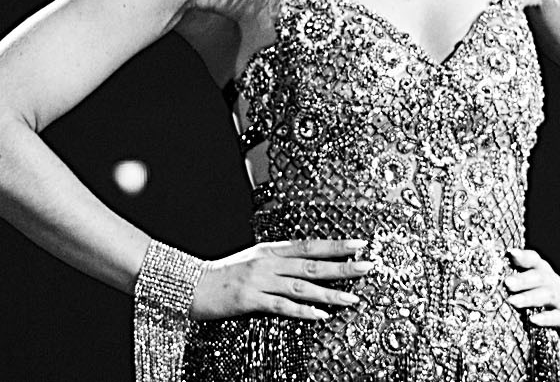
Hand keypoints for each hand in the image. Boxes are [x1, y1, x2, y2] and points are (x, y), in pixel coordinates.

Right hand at [189, 239, 374, 322]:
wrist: (191, 283)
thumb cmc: (224, 274)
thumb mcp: (253, 259)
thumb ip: (278, 261)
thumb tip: (306, 263)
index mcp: (270, 250)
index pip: (310, 245)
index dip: (336, 245)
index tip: (360, 244)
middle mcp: (268, 262)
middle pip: (312, 264)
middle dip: (343, 266)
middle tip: (367, 267)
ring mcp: (259, 280)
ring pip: (301, 285)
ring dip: (330, 292)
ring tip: (352, 298)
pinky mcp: (250, 299)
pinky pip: (282, 305)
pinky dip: (303, 310)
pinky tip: (320, 314)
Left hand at [504, 247, 559, 344]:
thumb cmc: (540, 297)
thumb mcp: (531, 285)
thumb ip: (514, 279)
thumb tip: (485, 275)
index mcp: (542, 271)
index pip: (534, 260)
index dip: (523, 256)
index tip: (511, 253)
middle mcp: (552, 282)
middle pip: (539, 277)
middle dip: (523, 279)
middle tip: (507, 283)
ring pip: (548, 295)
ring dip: (530, 297)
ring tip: (512, 301)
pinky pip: (556, 317)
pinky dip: (545, 318)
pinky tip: (533, 319)